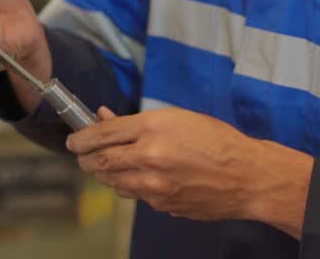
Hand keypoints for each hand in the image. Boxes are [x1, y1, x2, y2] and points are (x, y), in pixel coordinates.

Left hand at [66, 107, 312, 236]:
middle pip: (99, 161)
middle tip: (83, 155)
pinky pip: (133, 194)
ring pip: (112, 181)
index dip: (81, 137)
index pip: (101, 134)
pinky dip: (129, 185)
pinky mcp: (160, 203)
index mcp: (152, 127)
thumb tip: (103, 117)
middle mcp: (149, 156)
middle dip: (85, 158)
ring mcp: (154, 184)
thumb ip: (135, 121)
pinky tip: (138, 177)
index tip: (73, 140)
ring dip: (104, 174)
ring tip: (109, 164)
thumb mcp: (175, 118)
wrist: (246, 176)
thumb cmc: (215, 140)